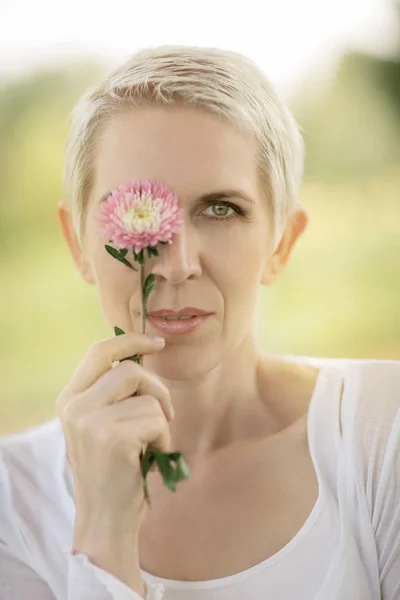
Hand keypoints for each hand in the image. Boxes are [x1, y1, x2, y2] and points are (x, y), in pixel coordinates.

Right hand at [56, 332, 172, 551]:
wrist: (104, 518)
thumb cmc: (112, 469)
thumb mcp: (99, 424)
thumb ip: (111, 393)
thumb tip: (142, 355)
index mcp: (69, 399)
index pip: (99, 352)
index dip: (131, 341)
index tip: (157, 342)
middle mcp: (75, 406)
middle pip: (130, 369)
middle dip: (157, 388)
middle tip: (164, 413)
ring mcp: (91, 421)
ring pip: (148, 398)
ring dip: (161, 420)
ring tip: (151, 443)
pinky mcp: (113, 437)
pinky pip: (157, 420)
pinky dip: (164, 437)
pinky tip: (151, 456)